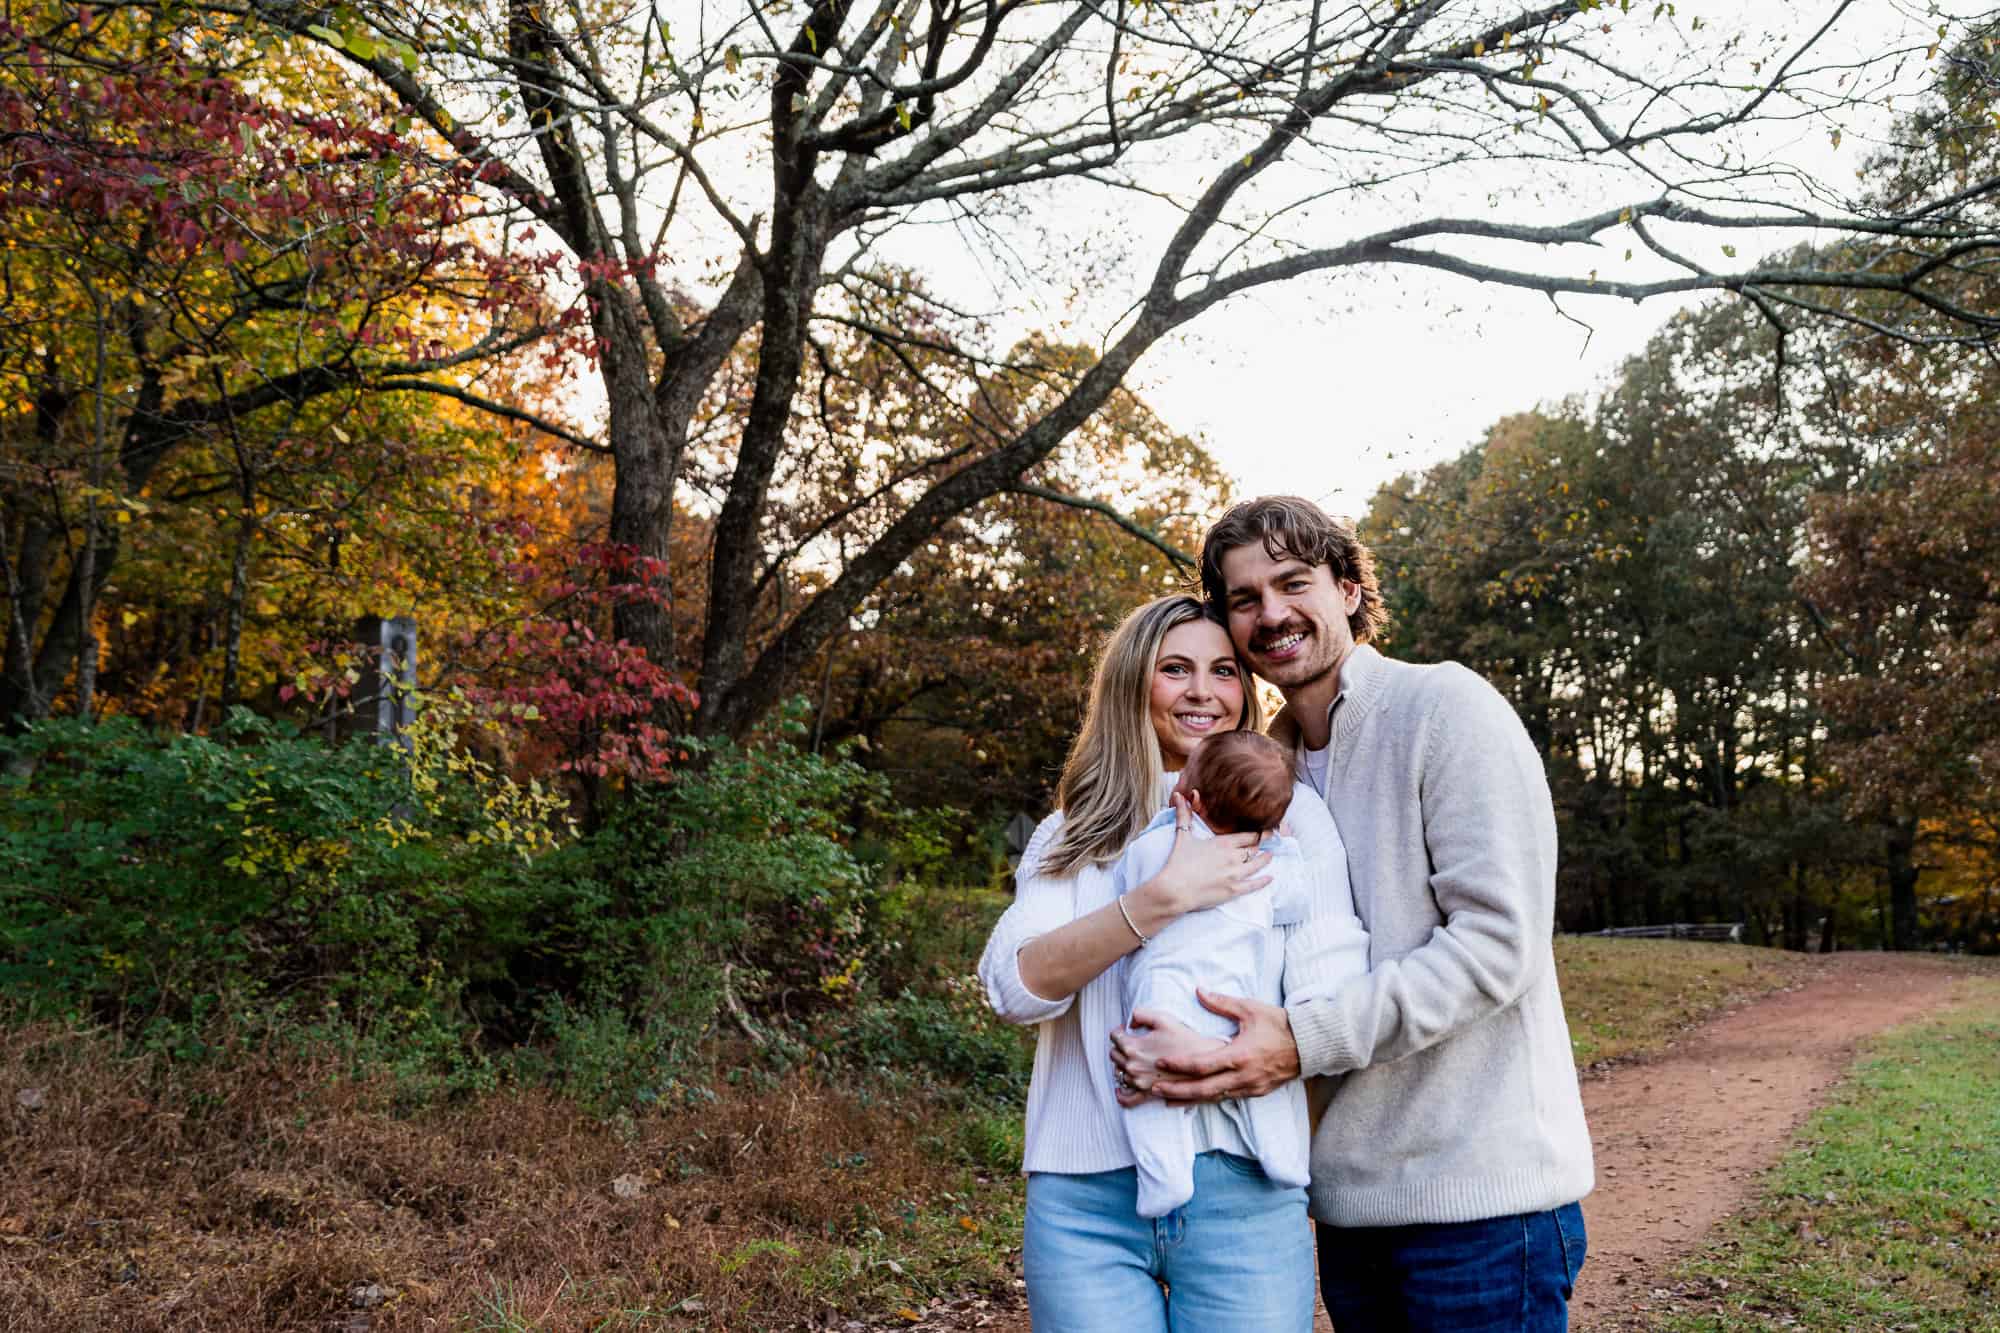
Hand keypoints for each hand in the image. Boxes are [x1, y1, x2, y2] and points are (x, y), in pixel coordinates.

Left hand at [1109, 1011, 1226, 1106]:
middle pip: (1114, 1055)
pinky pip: (1127, 1099)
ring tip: (1134, 1058)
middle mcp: (1132, 1067)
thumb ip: (1140, 1014)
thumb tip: (1130, 1022)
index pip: (1115, 1037)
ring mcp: (1139, 1083)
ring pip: (1119, 1073)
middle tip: (1131, 1041)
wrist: (1204, 1061)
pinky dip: (1121, 1094)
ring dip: (1122, 1064)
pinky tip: (1120, 1088)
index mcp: (1133, 1047)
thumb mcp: (1163, 1018)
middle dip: (1120, 1046)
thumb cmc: (1184, 1038)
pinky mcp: (1147, 1094)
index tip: (1127, 1029)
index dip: (1120, 1030)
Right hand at [1144, 793, 1270, 916]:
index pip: (1249, 835)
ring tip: (1270, 856)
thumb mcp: (1183, 835)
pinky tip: (1270, 877)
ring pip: (1257, 864)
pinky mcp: (1233, 890)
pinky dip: (1264, 880)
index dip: (1258, 833)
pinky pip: (1254, 884)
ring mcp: (1235, 874)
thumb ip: (1184, 814)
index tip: (1266, 830)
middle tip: (1270, 842)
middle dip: (1261, 845)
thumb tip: (1179, 795)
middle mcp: (1233, 857)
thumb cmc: (1178, 862)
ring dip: (1265, 859)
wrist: (1175, 889)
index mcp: (1223, 842)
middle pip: (1254, 849)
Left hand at [1146, 991, 1300, 1101]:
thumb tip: (1198, 991)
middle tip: (1155, 1089)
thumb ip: (1221, 1003)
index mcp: (1239, 1055)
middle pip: (1203, 1088)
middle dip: (1177, 1090)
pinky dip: (1208, 1100)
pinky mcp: (1255, 1092)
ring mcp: (1249, 1087)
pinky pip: (1227, 1098)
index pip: (1202, 1064)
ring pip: (1214, 1098)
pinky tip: (1195, 1099)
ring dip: (1190, 1099)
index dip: (1179, 1065)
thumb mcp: (1250, 1009)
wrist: (1309, 1045)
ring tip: (1166, 1099)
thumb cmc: (1279, 1024)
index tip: (1160, 1063)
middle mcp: (1242, 1076)